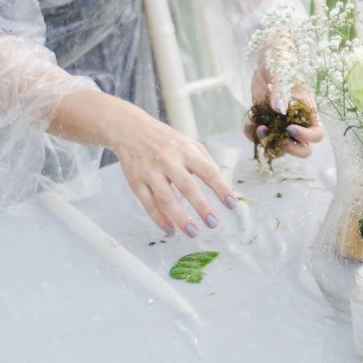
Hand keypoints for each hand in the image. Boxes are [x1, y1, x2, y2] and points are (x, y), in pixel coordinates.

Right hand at [49, 89, 236, 237]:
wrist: (130, 130)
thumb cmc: (166, 141)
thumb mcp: (189, 144)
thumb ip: (206, 162)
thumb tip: (223, 187)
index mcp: (185, 150)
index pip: (207, 171)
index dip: (221, 188)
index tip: (232, 204)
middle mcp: (167, 161)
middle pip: (187, 186)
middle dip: (202, 206)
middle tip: (214, 223)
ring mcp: (150, 172)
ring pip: (165, 199)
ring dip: (180, 218)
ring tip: (193, 232)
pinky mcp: (136, 183)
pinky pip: (148, 204)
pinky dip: (159, 219)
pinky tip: (171, 229)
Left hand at [246, 63, 324, 157]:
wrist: (268, 58)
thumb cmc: (283, 62)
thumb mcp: (283, 73)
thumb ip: (281, 90)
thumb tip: (278, 109)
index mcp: (308, 111)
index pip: (317, 134)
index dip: (306, 136)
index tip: (290, 128)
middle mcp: (297, 121)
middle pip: (303, 148)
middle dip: (289, 148)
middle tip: (275, 137)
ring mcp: (281, 124)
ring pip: (279, 146)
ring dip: (267, 143)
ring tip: (256, 129)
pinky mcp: (265, 121)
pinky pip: (261, 137)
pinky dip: (253, 135)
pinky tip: (247, 126)